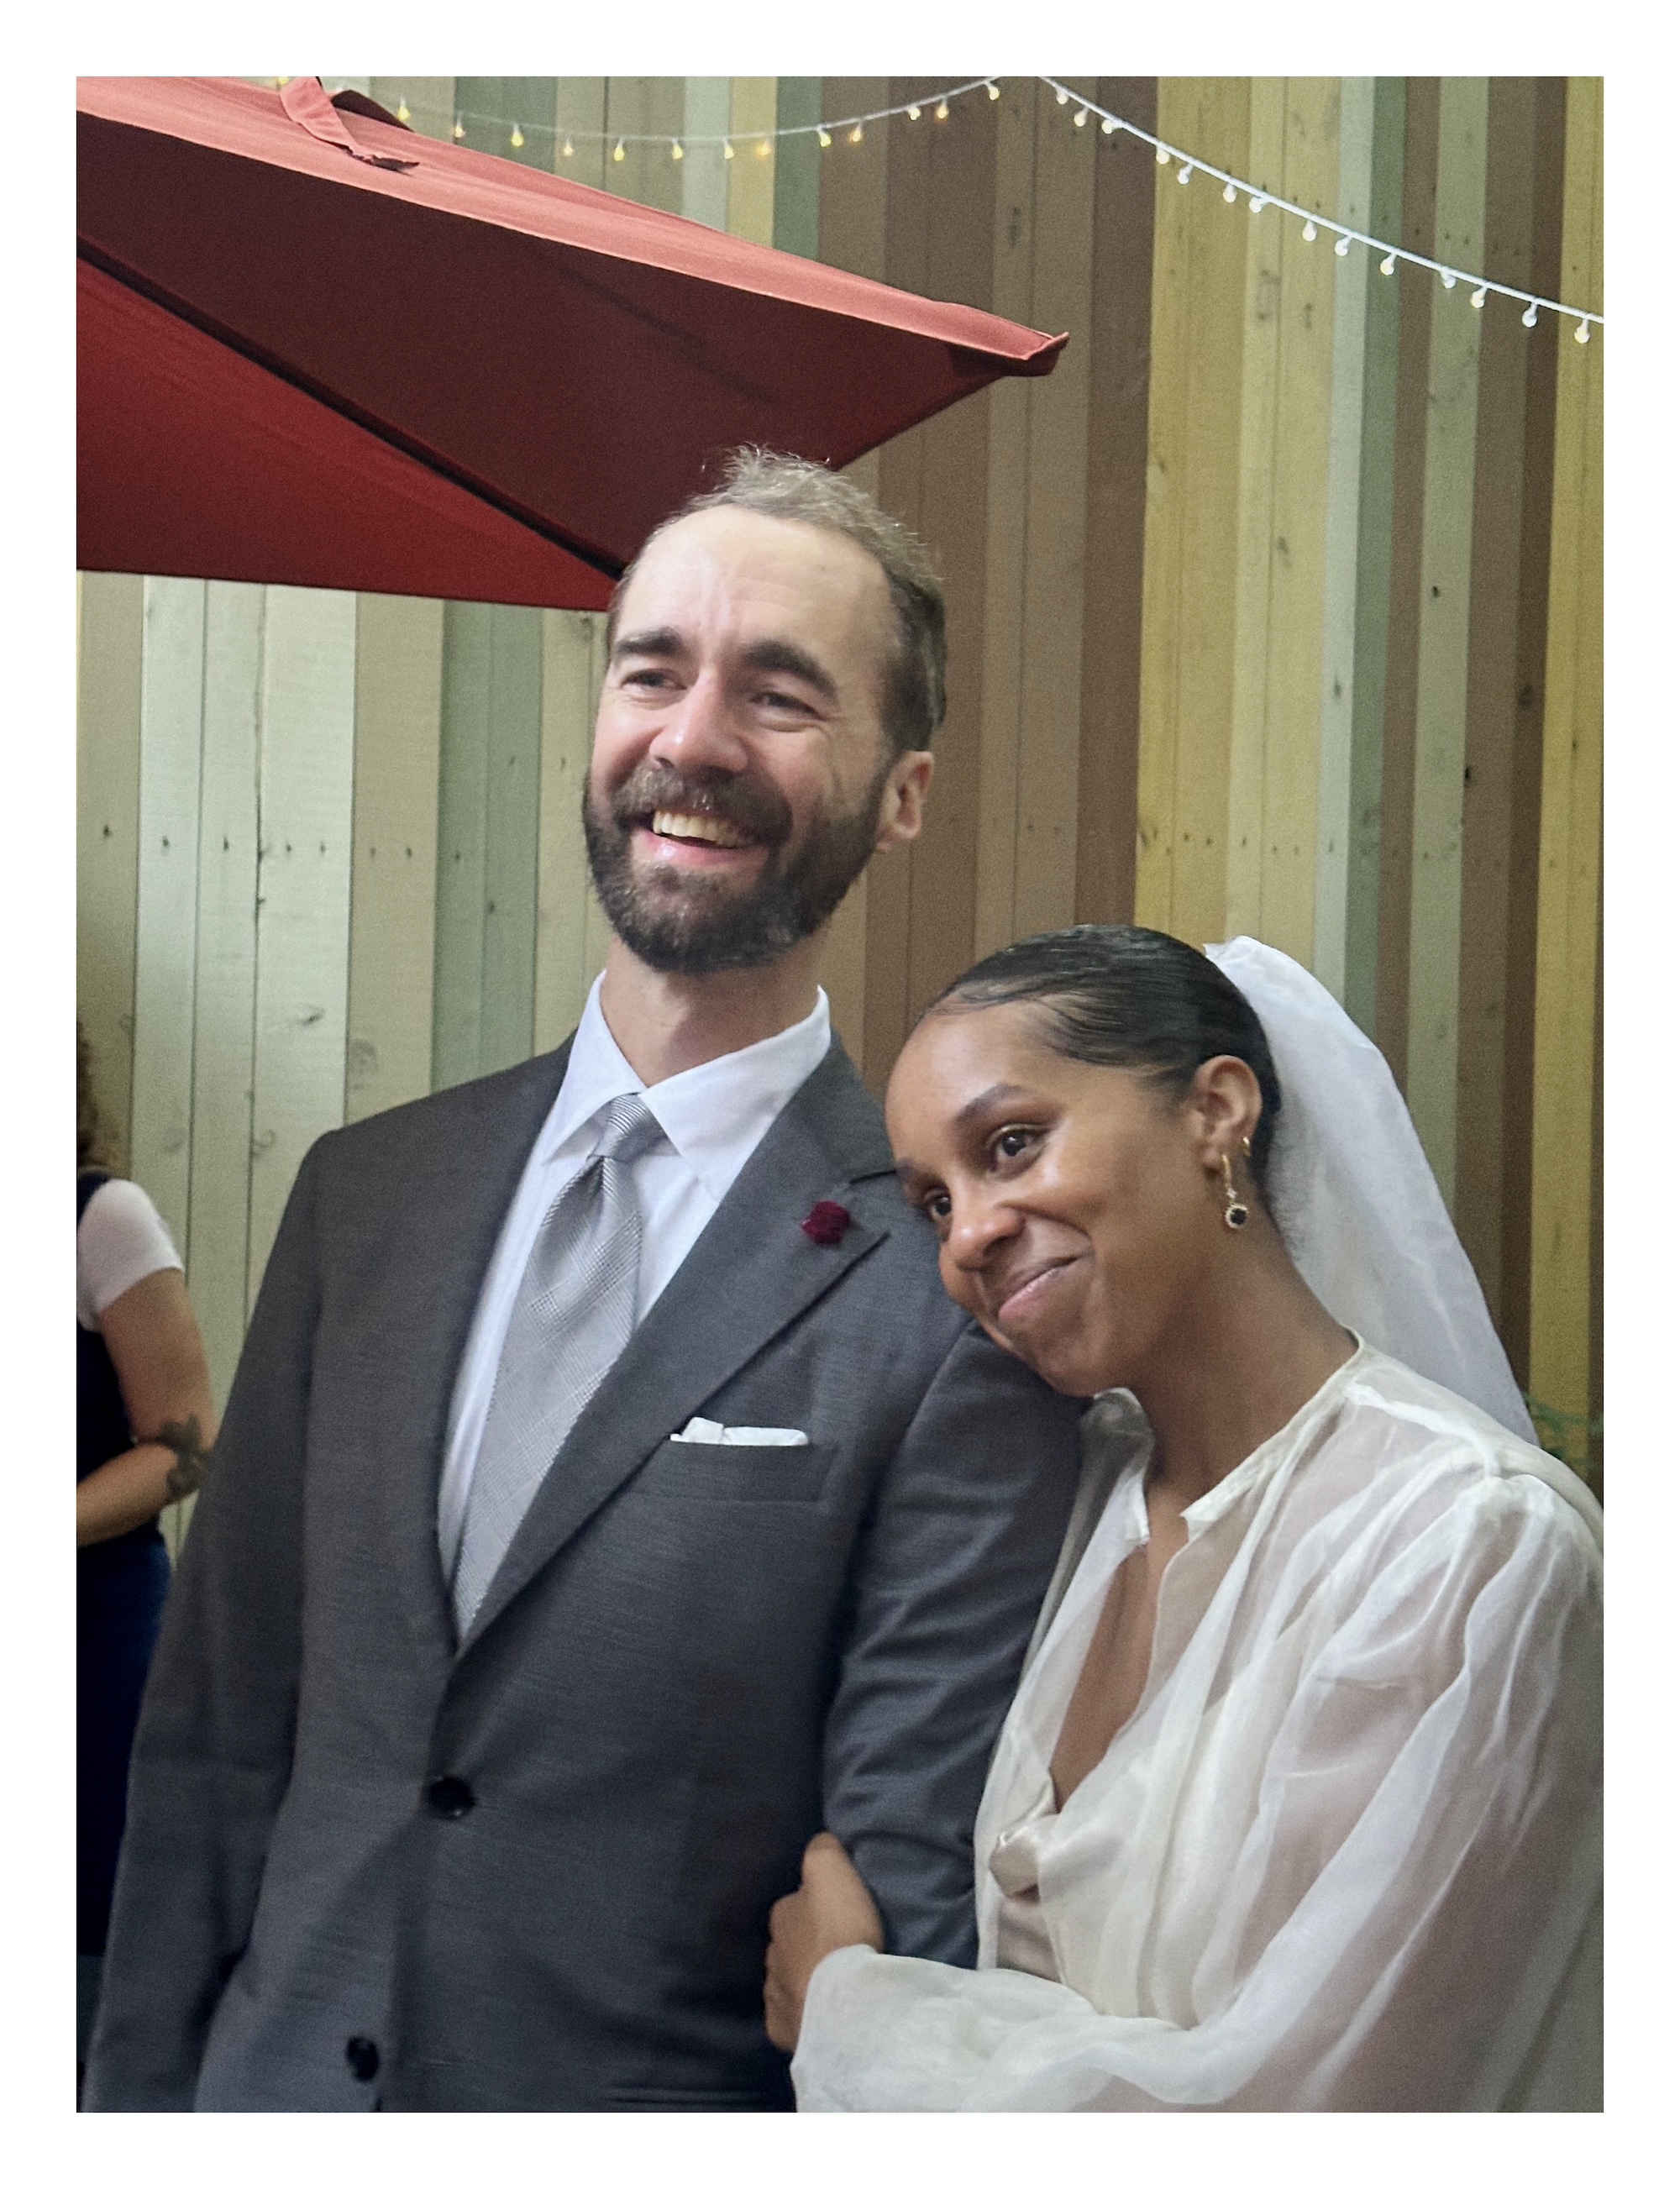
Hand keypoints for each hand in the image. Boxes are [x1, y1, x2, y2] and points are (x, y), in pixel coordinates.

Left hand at [764, 1831, 884, 2052]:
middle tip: (837, 1950)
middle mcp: (770, 1955)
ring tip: (832, 1985)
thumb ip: (822, 1851)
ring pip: (787, 1980)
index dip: (815, 1905)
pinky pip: (791, 2017)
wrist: (844, 2008)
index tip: (838, 1913)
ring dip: (804, 1979)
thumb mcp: (833, 1873)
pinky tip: (820, 2014)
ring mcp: (774, 1997)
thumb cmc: (839, 1934)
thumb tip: (818, 1841)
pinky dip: (802, 2014)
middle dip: (806, 1945)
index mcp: (780, 1916)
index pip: (794, 1903)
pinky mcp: (782, 2032)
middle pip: (789, 1943)